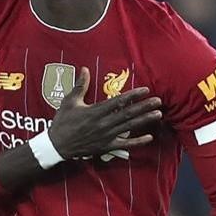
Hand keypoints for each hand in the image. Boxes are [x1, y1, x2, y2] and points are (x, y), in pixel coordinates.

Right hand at [46, 67, 162, 159]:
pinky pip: (125, 144)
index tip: (145, 90)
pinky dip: (137, 142)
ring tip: (158, 115)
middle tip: (158, 101)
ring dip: (144, 120)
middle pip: (128, 113)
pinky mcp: (106, 146)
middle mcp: (104, 123)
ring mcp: (106, 136)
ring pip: (129, 127)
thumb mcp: (69, 101)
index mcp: (95, 111)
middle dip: (144, 107)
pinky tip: (149, 137)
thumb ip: (80, 85)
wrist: (57, 145)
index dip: (133, 95)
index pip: (119, 101)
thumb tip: (85, 69)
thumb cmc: (63, 122)